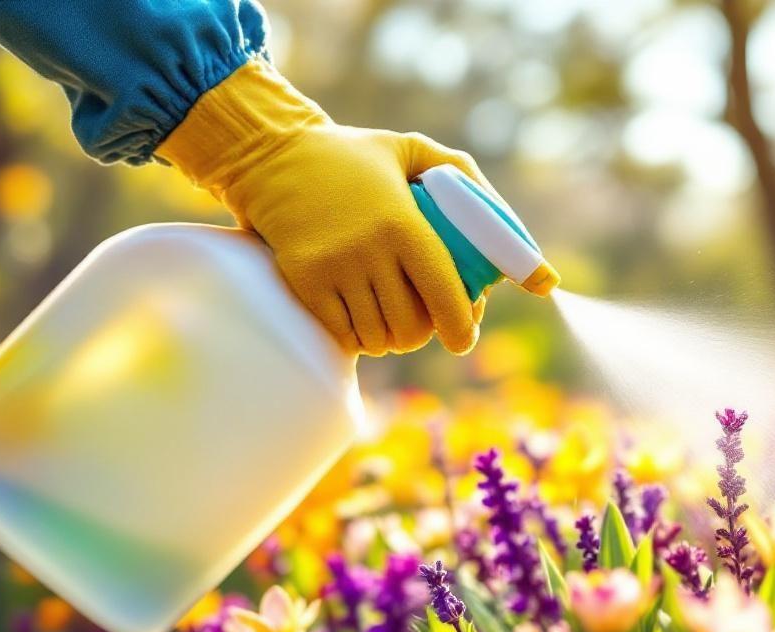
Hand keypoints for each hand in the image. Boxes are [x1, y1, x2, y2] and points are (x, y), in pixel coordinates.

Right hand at [158, 60, 484, 355]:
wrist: (271, 154)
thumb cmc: (352, 155)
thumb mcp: (409, 148)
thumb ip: (459, 175)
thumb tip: (504, 222)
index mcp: (403, 223)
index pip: (444, 294)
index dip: (460, 327)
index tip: (463, 340)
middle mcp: (369, 250)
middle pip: (411, 326)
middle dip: (422, 335)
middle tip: (421, 325)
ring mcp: (333, 268)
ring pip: (377, 336)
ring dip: (389, 339)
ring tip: (390, 324)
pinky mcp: (304, 280)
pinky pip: (342, 333)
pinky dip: (357, 337)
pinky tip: (360, 322)